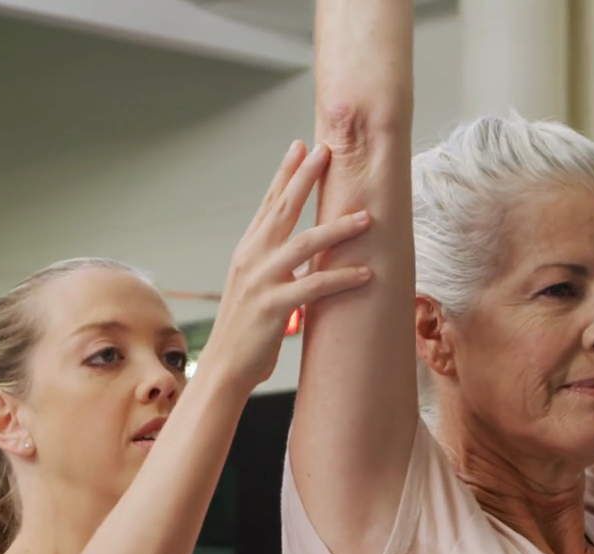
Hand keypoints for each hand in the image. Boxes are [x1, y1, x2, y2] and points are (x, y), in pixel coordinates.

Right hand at [200, 141, 374, 392]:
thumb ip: (272, 265)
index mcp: (248, 251)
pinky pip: (315, 286)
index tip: (301, 146)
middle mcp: (252, 258)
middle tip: (327, 151)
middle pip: (283, 209)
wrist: (226, 368)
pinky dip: (343, 277)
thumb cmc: (245, 332)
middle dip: (306, 177)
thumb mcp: (255, 288)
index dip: (286, 173)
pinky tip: (366, 272)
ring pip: (305, 243)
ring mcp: (261, 281)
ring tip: (367, 217)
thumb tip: (295, 252)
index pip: (269, 204)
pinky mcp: (274, 306)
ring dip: (339, 228)